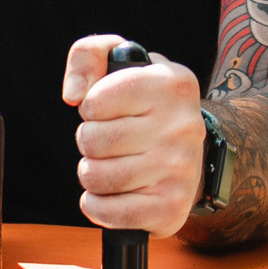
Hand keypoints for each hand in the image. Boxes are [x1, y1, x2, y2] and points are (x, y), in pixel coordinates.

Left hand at [61, 34, 204, 235]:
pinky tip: (110, 194)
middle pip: (91, 141)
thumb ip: (87, 56)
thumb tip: (74, 94)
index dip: (90, 107)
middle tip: (108, 140)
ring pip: (96, 177)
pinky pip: (108, 212)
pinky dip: (97, 206)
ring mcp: (180, 170)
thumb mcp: (120, 63)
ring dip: (92, 172)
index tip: (105, 109)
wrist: (194, 153)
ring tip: (111, 164)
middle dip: (89, 141)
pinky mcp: (172, 207)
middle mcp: (182, 126)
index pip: (95, 101)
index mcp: (171, 84)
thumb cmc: (145, 106)